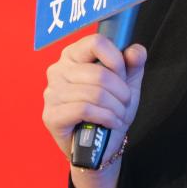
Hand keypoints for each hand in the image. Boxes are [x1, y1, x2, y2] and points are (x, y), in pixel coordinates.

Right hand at [42, 33, 147, 164]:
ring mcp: (51, 93)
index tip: (124, 75)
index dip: (116, 59)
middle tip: (125, 102)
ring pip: (94, 93)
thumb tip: (135, 51)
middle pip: (99, 72)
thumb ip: (134, 63)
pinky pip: (84, 109)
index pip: (96, 42)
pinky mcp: (51, 115)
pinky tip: (111, 122)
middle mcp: (58, 70)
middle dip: (121, 91)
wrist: (100, 145)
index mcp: (73, 55)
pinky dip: (105, 117)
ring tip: (119, 115)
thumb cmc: (109, 108)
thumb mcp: (127, 83)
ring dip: (115, 107)